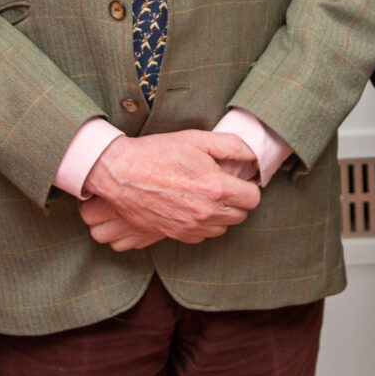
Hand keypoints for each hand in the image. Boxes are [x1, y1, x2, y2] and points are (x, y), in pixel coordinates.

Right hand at [81, 131, 260, 250]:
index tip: (238, 179)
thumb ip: (232, 146)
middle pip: (241, 215)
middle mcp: (206, 212)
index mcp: (215, 188)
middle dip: (236, 200)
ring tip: (206, 196)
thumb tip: (254, 156)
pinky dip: (203, 224)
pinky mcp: (176, 234)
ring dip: (221, 214)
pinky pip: (203, 236)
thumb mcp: (197, 139)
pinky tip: (192, 207)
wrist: (120, 173)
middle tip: (222, 184)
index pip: (253, 198)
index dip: (248, 186)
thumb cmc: (157, 153)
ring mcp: (190, 226)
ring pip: (223, 227)